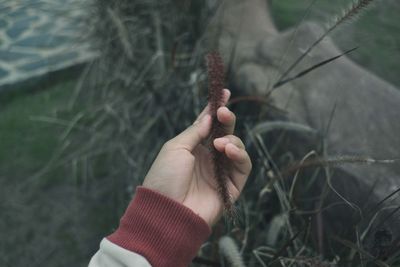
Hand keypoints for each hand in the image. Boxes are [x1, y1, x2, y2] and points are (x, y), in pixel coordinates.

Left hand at [142, 89, 251, 225]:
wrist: (166, 211)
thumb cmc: (165, 178)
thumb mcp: (175, 148)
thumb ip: (195, 132)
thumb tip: (209, 117)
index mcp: (193, 149)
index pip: (208, 126)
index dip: (216, 110)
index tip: (224, 92)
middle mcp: (208, 158)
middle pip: (225, 134)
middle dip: (228, 120)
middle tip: (225, 111)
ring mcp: (220, 172)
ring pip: (237, 148)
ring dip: (232, 140)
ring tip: (220, 144)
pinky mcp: (232, 186)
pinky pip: (243, 166)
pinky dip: (240, 155)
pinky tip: (229, 150)